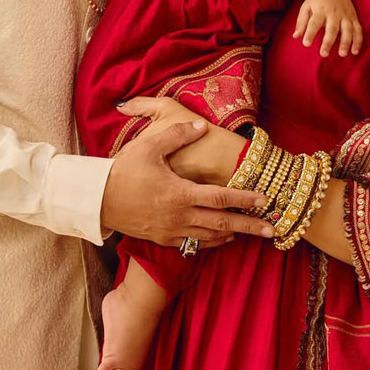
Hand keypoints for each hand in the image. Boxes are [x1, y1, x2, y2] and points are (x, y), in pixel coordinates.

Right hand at [101, 113, 270, 247]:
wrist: (96, 199)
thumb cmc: (122, 170)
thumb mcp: (150, 146)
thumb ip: (178, 134)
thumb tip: (201, 125)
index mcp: (180, 193)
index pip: (222, 197)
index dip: (246, 199)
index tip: (265, 200)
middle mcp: (180, 216)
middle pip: (223, 223)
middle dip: (250, 226)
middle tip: (273, 229)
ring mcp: (171, 230)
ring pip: (209, 237)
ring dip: (231, 234)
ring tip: (249, 233)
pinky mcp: (162, 238)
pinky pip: (192, 244)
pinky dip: (210, 242)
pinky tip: (219, 238)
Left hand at [294, 0, 362, 56]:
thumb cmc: (317, 1)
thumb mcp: (306, 7)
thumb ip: (301, 22)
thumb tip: (296, 36)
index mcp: (320, 9)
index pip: (314, 22)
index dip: (310, 33)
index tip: (306, 44)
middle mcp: (334, 12)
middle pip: (332, 28)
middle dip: (328, 41)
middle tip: (323, 54)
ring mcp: (345, 15)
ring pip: (347, 29)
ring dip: (346, 42)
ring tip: (342, 54)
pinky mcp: (354, 18)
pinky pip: (358, 30)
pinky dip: (358, 40)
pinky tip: (355, 51)